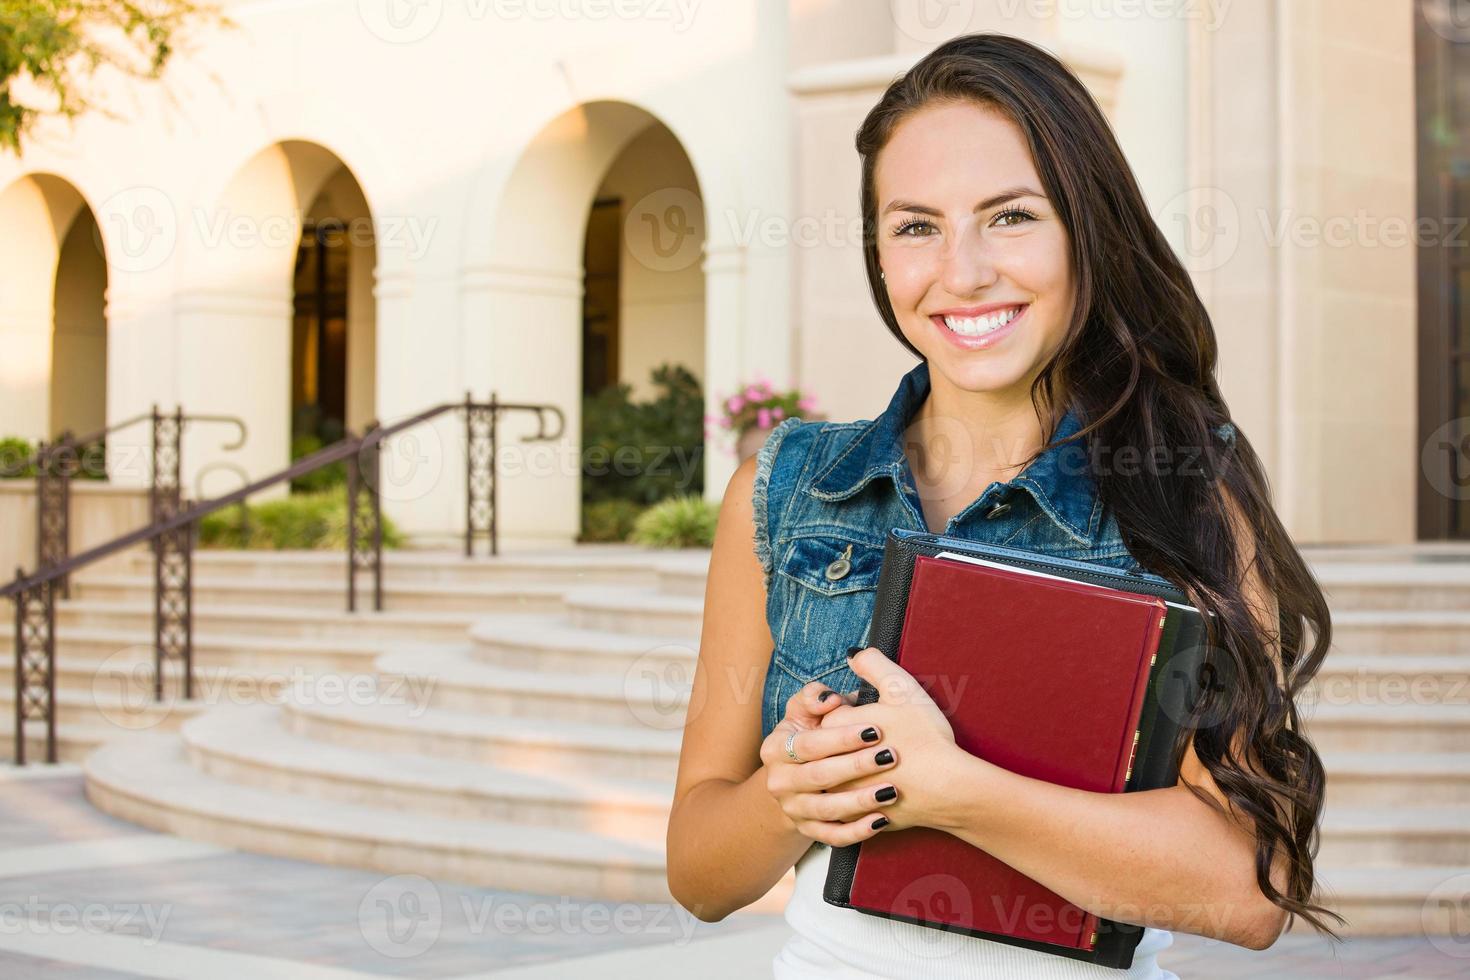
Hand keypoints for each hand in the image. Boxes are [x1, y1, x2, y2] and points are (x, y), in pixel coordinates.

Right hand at [759, 680, 903, 846]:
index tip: (874, 730)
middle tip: (889, 757)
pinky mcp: (808, 831)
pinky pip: (833, 836)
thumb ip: (814, 696)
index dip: (842, 737)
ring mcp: (793, 809)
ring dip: (860, 801)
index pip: (809, 744)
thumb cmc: (811, 734)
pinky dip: (857, 832)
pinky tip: (882, 820)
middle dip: (856, 767)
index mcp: (775, 749)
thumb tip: (830, 698)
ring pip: (827, 809)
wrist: (797, 777)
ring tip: (891, 790)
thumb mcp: (804, 711)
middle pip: (818, 776)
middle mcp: (779, 782)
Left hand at [816, 646, 960, 832]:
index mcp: (836, 728)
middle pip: (826, 747)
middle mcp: (830, 763)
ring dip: (850, 772)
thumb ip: (874, 665)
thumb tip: (853, 655)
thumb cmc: (925, 737)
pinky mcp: (857, 818)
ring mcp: (842, 794)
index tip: (873, 713)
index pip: (828, 713)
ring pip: (833, 780)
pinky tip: (874, 796)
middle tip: (877, 738)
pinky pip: (846, 812)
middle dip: (847, 740)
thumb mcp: (901, 689)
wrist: (948, 787)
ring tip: (876, 766)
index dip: (850, 709)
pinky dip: (857, 804)